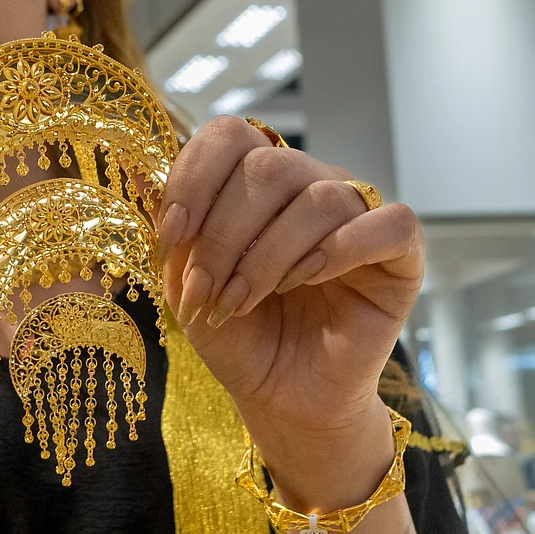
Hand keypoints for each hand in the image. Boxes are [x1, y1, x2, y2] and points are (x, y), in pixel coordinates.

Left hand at [156, 116, 424, 445]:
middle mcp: (310, 184)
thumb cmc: (237, 336)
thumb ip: (170, 228)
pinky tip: (308, 279)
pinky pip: (388, 222)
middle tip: (207, 291)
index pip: (230, 135)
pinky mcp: (400, 255)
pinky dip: (343, 248)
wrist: (280, 397)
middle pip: (269, 168)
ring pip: (318, 197)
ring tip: (244, 301)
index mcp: (257, 181)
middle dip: (224, 235)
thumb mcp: (186, 282)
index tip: (172, 235)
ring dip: (268, 256)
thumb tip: (134, 169)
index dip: (196, 177)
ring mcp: (358, 216)